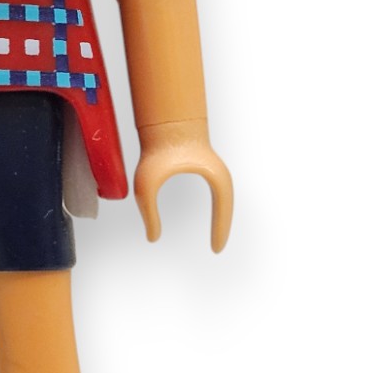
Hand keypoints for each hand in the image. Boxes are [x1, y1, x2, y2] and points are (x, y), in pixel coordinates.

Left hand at [133, 120, 233, 252]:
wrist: (162, 122)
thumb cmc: (156, 150)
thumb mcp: (147, 186)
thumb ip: (149, 214)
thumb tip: (152, 239)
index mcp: (214, 177)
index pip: (224, 209)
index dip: (221, 230)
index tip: (215, 250)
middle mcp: (218, 174)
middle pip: (226, 206)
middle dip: (223, 227)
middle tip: (216, 249)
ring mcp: (213, 169)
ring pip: (222, 199)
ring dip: (220, 217)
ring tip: (215, 237)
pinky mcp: (205, 166)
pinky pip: (214, 193)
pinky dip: (214, 207)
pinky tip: (208, 217)